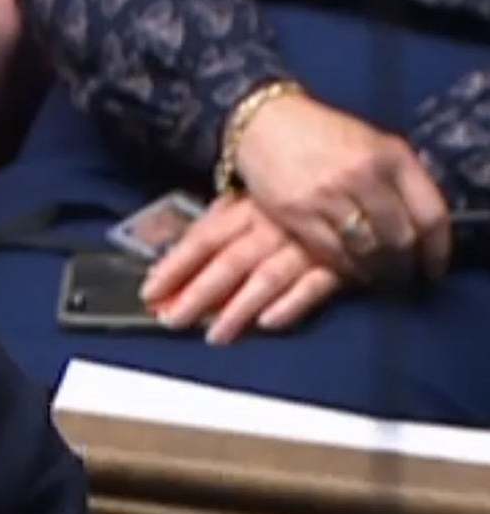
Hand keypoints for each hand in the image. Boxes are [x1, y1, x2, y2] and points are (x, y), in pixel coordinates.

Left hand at [140, 193, 344, 342]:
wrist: (365, 177)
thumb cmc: (296, 192)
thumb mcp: (253, 198)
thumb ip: (218, 224)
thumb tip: (176, 257)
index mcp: (250, 207)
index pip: (205, 238)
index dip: (176, 266)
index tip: (149, 293)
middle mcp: (276, 224)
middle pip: (231, 262)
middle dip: (199, 293)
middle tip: (172, 321)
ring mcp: (310, 243)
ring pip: (268, 277)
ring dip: (238, 308)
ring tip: (214, 336)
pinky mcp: (342, 262)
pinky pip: (315, 285)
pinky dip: (292, 303)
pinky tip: (269, 322)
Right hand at [232, 91, 451, 283]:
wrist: (267, 125)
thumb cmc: (325, 136)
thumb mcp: (373, 145)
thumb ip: (398, 178)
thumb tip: (418, 225)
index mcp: (392, 156)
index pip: (430, 213)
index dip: (437, 249)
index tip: (433, 267)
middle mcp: (365, 175)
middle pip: (399, 237)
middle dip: (404, 265)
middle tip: (401, 277)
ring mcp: (329, 195)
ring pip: (366, 249)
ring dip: (375, 271)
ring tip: (377, 278)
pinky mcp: (297, 213)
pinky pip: (331, 252)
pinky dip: (345, 268)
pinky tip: (349, 270)